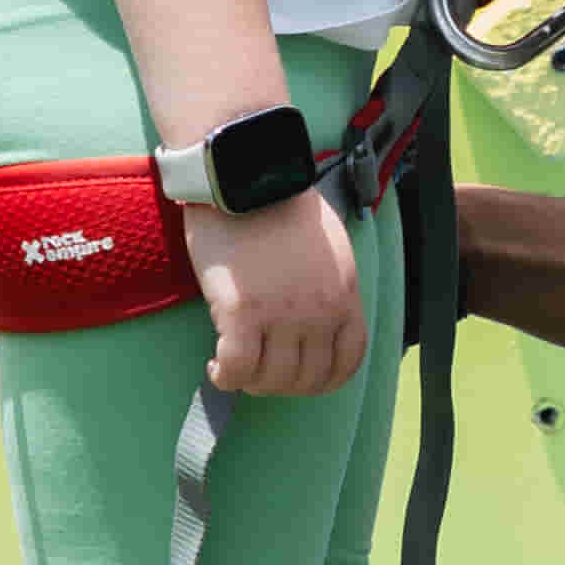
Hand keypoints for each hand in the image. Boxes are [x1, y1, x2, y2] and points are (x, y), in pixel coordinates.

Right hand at [186, 186, 367, 397]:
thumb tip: (312, 321)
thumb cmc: (280, 205)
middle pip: (306, 379)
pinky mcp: (242, 313)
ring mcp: (282, 315)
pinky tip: (217, 368)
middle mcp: (320, 312)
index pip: (347, 364)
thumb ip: (328, 288)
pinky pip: (237, 368)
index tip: (298, 377)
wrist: (247, 177)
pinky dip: (226, 377)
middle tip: (257, 374)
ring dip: (251, 383)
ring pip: (271, 380)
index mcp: (345, 296)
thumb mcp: (328, 250)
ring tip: (235, 369)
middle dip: (280, 386)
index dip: (321, 381)